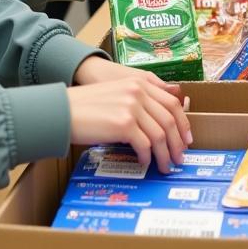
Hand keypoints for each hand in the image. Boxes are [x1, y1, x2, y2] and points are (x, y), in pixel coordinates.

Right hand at [66, 71, 190, 172]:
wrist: (61, 110)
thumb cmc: (86, 106)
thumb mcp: (116, 94)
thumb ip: (138, 100)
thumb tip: (158, 120)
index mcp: (139, 82)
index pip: (171, 102)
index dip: (183, 122)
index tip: (186, 138)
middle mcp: (139, 91)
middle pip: (170, 119)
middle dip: (178, 142)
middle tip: (180, 158)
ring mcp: (132, 106)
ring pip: (160, 134)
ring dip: (165, 154)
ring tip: (165, 166)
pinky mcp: (123, 123)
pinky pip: (145, 144)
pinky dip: (148, 157)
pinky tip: (145, 163)